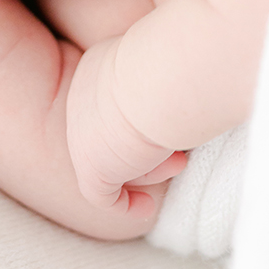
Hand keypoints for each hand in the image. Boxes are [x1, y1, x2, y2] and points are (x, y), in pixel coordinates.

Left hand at [66, 37, 186, 216]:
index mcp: (96, 67)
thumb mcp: (166, 62)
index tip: (164, 128)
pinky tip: (146, 208)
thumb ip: (166, 76)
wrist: (162, 76)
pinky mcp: (91, 168)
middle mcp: (81, 99)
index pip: (109, 104)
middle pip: (108, 132)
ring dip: (143, 170)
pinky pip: (103, 196)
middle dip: (140, 147)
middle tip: (178, 151)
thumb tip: (188, 83)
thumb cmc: (175, 60)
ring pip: (109, 161)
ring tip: (179, 163)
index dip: (135, 121)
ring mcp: (81, 135)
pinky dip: (124, 204)